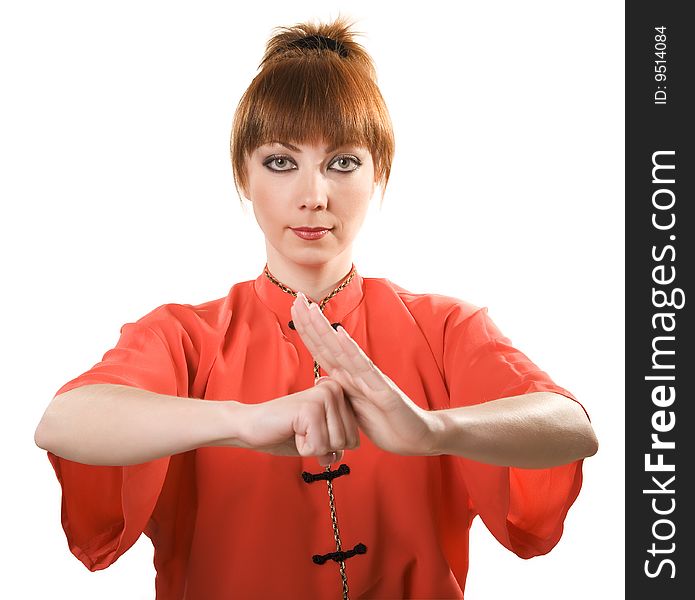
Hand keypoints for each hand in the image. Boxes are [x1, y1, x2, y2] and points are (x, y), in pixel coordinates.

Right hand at [236, 378, 359, 465]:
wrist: (251, 427)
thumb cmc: (285, 432)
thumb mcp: (319, 440)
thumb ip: (338, 444)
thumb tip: (341, 454)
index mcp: (339, 394)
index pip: (354, 439)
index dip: (331, 446)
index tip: (311, 432)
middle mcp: (334, 390)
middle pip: (347, 442)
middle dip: (323, 447)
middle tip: (302, 432)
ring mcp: (323, 397)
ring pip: (335, 444)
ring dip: (312, 447)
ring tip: (297, 429)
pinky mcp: (310, 408)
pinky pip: (318, 447)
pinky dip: (303, 447)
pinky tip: (291, 430)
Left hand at [290, 292, 438, 454]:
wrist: (417, 437)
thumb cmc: (387, 423)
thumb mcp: (354, 410)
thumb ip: (339, 394)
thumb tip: (319, 379)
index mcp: (348, 378)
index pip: (322, 350)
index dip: (307, 331)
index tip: (294, 308)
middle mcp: (357, 373)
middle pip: (329, 343)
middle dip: (311, 321)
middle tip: (296, 296)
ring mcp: (370, 379)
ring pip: (343, 350)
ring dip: (326, 329)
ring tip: (311, 309)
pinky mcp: (384, 391)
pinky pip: (365, 368)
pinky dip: (351, 350)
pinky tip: (340, 335)